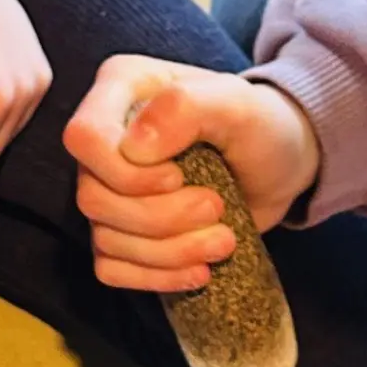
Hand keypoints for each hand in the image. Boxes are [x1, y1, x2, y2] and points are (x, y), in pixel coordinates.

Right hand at [63, 56, 318, 291]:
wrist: (282, 165)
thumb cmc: (261, 125)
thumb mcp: (237, 104)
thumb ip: (185, 107)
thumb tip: (135, 147)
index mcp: (121, 90)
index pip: (85, 138)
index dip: (127, 173)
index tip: (179, 177)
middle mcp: (106, 140)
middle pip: (93, 198)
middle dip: (160, 217)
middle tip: (216, 208)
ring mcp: (110, 189)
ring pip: (105, 238)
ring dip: (169, 252)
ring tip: (223, 242)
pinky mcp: (124, 232)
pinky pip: (112, 269)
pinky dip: (156, 276)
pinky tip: (199, 270)